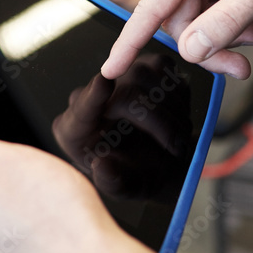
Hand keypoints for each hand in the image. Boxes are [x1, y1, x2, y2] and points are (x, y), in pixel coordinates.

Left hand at [52, 53, 191, 201]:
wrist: (159, 161)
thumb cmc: (135, 174)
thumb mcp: (124, 187)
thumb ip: (112, 182)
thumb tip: (102, 166)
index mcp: (76, 128)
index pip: (82, 109)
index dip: (93, 96)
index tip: (104, 82)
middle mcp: (91, 97)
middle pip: (127, 93)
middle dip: (158, 122)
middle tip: (176, 148)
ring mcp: (116, 76)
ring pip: (146, 76)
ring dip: (171, 109)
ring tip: (175, 136)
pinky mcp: (141, 64)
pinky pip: (163, 66)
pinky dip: (177, 92)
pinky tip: (176, 115)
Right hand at [102, 0, 252, 80]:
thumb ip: (225, 23)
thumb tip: (189, 50)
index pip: (151, 5)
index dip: (130, 42)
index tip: (110, 69)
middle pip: (179, 15)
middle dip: (206, 44)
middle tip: (240, 68)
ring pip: (197, 11)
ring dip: (222, 33)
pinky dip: (230, 18)